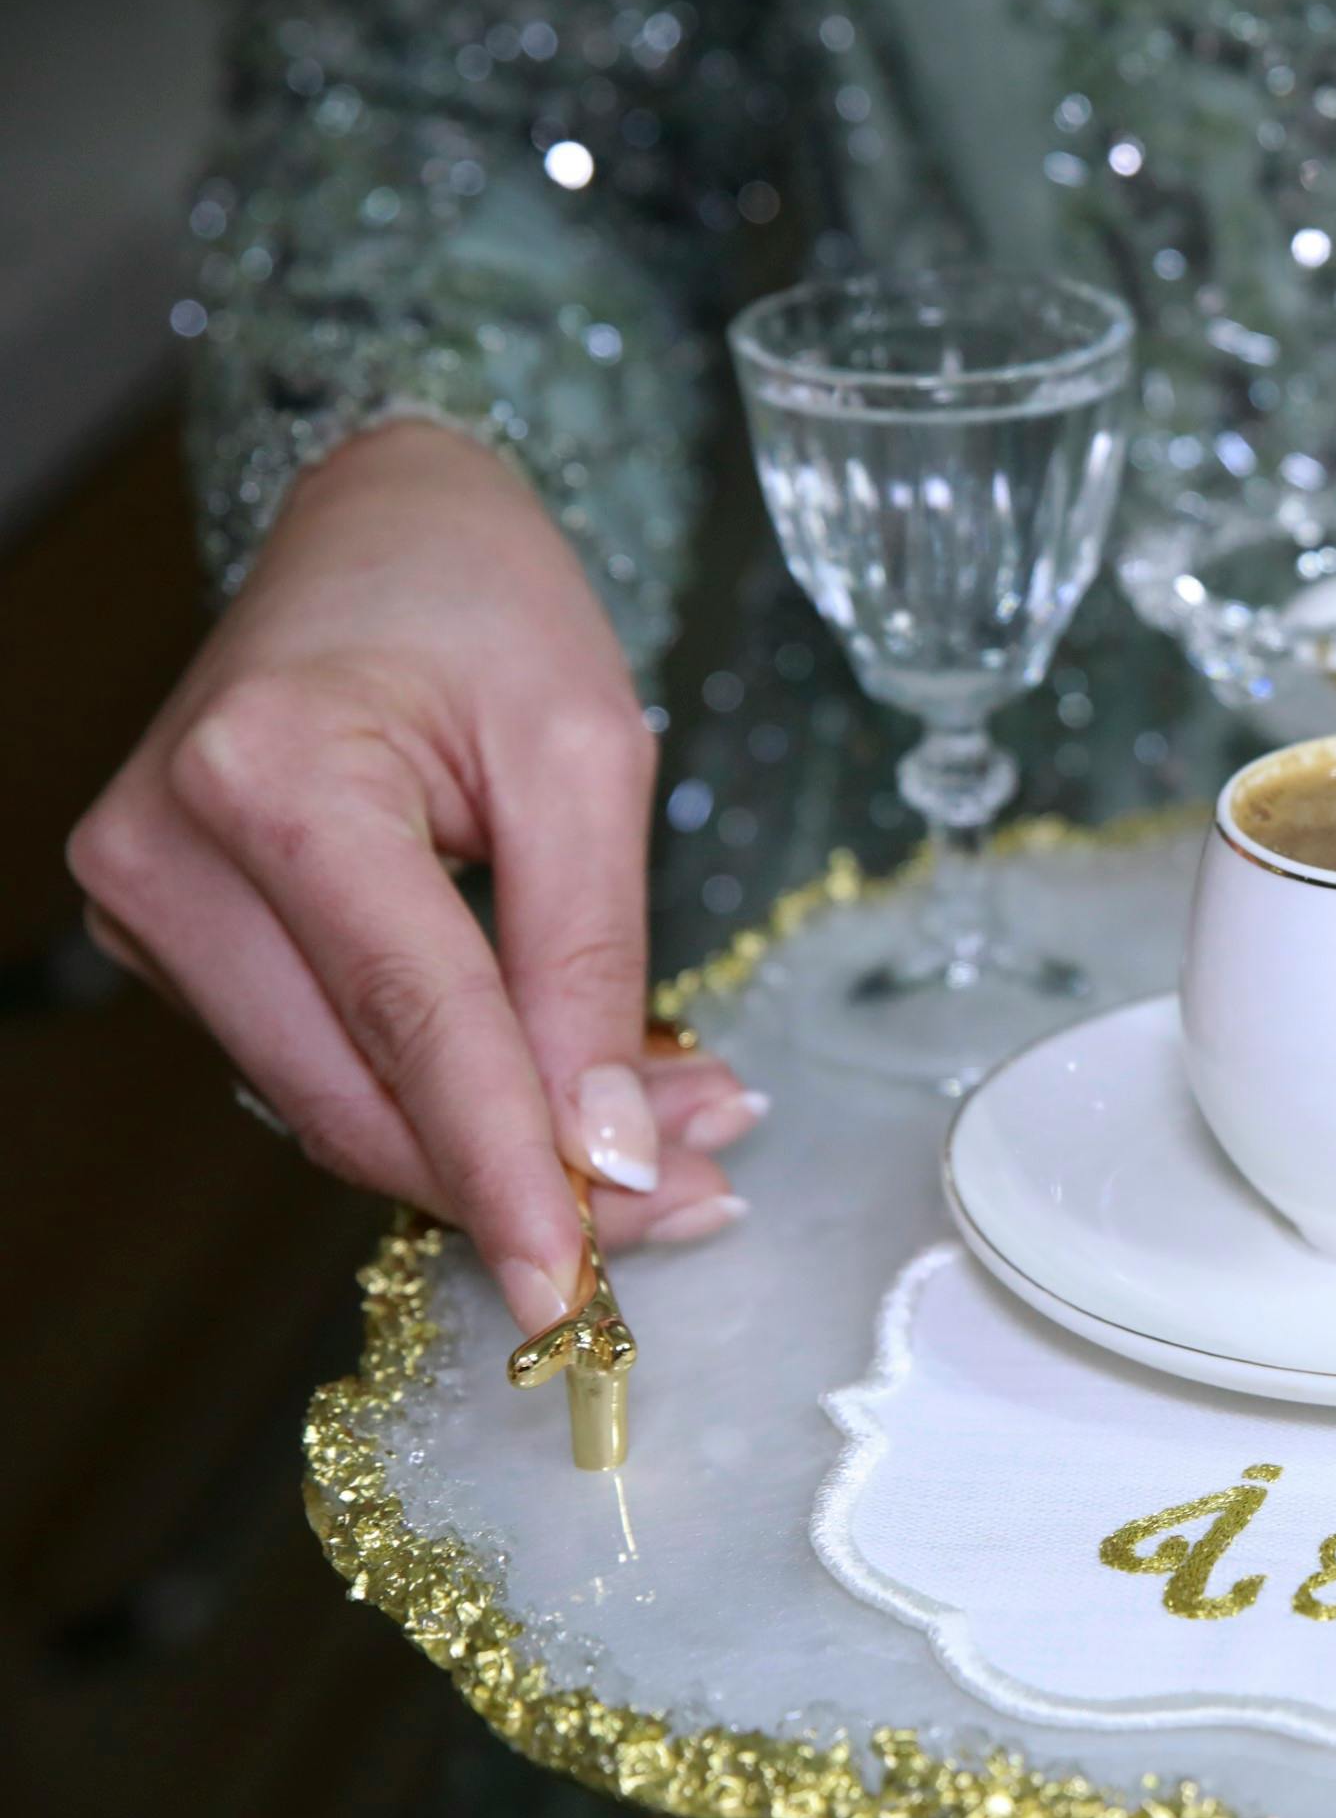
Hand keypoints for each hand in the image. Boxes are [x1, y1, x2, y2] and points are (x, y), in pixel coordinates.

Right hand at [69, 422, 762, 1330]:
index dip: (507, 1170)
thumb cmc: (485, 606)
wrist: (379, 525)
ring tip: (673, 1132)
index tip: (584, 1292)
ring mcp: (151, 905)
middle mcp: (169, 856)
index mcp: (271, 779)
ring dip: (504, 1150)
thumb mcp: (589, 755)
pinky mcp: (177, 938)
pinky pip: (326, 1062)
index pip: (413, 1025)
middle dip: (534, 1174)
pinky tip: (572, 1100)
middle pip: (362, 1095)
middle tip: (703, 1188)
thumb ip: (593, 958)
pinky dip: (451, 1103)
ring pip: (340, 1103)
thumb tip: (608, 1148)